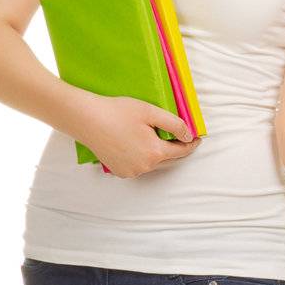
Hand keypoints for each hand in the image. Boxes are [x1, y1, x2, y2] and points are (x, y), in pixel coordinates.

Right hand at [76, 94, 200, 177]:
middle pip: (169, 160)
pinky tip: (140, 146)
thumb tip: (189, 136)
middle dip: (177, 149)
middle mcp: (144, 167)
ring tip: (158, 139)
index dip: (191, 144)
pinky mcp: (120, 172)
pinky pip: (139, 167)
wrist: (87, 120)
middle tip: (181, 138)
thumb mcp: (150, 112)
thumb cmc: (117, 112)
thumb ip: (174, 124)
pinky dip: (144, 159)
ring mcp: (131, 172)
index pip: (181, 151)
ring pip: (153, 164)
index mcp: (154, 153)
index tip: (197, 138)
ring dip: (159, 154)